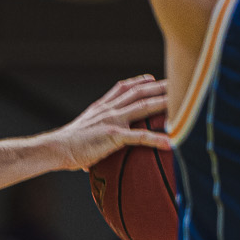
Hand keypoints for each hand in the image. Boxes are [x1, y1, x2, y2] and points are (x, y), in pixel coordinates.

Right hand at [45, 75, 170, 170]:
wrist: (56, 148)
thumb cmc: (67, 147)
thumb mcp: (82, 135)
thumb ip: (91, 140)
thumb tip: (89, 160)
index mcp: (102, 107)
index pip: (124, 88)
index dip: (140, 82)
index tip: (152, 78)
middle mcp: (109, 109)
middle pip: (140, 91)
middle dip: (160, 86)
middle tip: (180, 83)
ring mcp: (112, 120)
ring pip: (144, 106)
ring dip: (165, 103)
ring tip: (183, 103)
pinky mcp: (113, 136)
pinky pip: (140, 137)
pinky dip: (157, 139)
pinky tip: (171, 143)